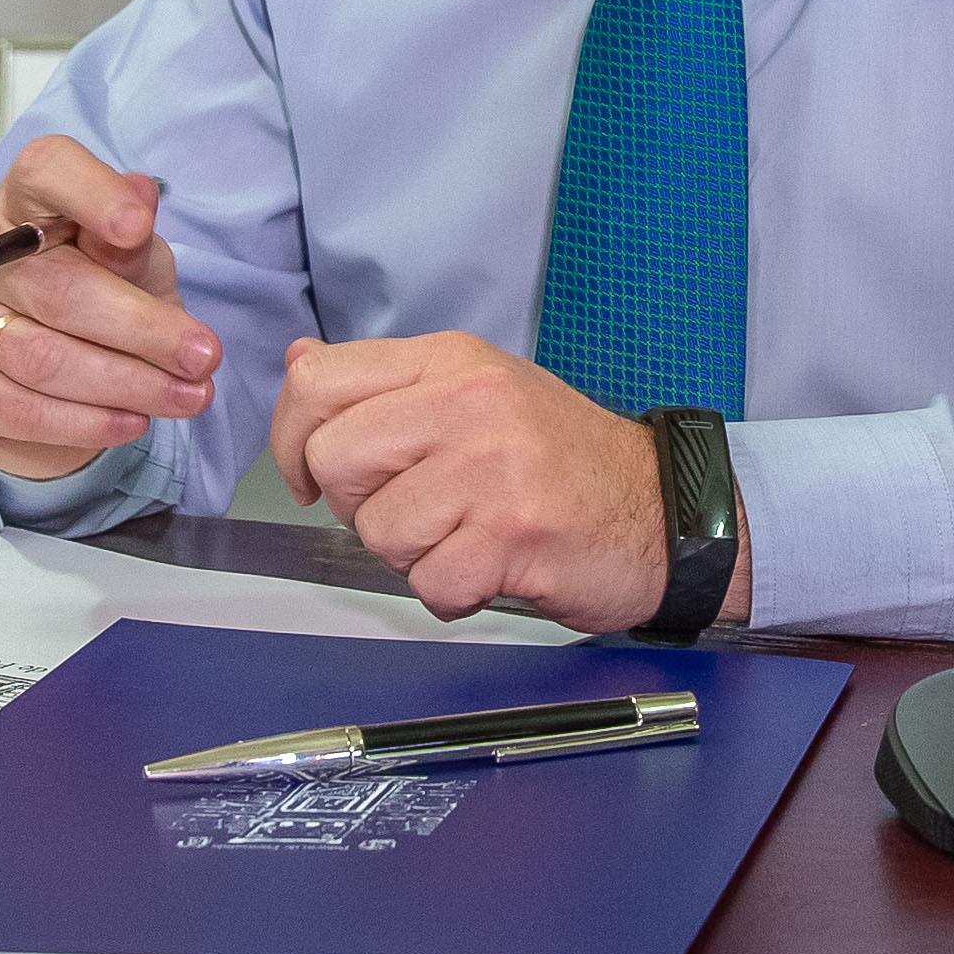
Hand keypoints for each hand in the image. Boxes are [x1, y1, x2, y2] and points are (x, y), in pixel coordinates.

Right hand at [0, 135, 220, 481]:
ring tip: (187, 398)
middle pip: (57, 287)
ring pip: (39, 357)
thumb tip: (141, 198)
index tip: (139, 227)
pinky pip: (16, 409)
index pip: (46, 173)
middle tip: (204, 359)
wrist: (60, 361)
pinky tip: (131, 422)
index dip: (92, 195)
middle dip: (142, 330)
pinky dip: (83, 423)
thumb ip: (130, 243)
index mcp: (22, 197)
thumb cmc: (105, 290)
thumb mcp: (134, 263)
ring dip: (124, 385)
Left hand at [268, 332, 747, 631]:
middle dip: (360, 505)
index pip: (318, 384)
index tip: (313, 476)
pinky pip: (430, 583)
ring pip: (378, 531)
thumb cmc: (556, 458)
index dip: (293, 441)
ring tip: (467, 536)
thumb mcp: (471, 392)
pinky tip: (492, 566)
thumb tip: (299, 362)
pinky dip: (454, 592)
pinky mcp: (514, 532)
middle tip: (417, 510)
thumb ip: (383, 386)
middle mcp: (468, 401)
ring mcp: (492, 465)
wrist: (659, 508)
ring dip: (414, 555)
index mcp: (449, 361)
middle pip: (336, 460)